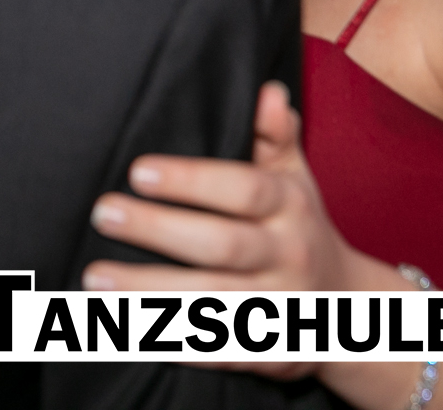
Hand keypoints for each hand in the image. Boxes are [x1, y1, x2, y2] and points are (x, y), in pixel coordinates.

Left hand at [83, 83, 390, 378]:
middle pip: (221, 245)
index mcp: (289, 206)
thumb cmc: (298, 226)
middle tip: (103, 214)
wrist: (347, 306)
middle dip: (158, 231)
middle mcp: (287, 255)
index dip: (191, 180)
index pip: (243, 188)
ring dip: (150, 293)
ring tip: (95, 279)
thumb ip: (274, 135)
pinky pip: (219, 349)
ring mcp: (279, 306)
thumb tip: (267, 92)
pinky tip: (132, 331)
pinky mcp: (269, 351)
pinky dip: (177, 343)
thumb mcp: (295, 178)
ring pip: (211, 301)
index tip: (137, 171)